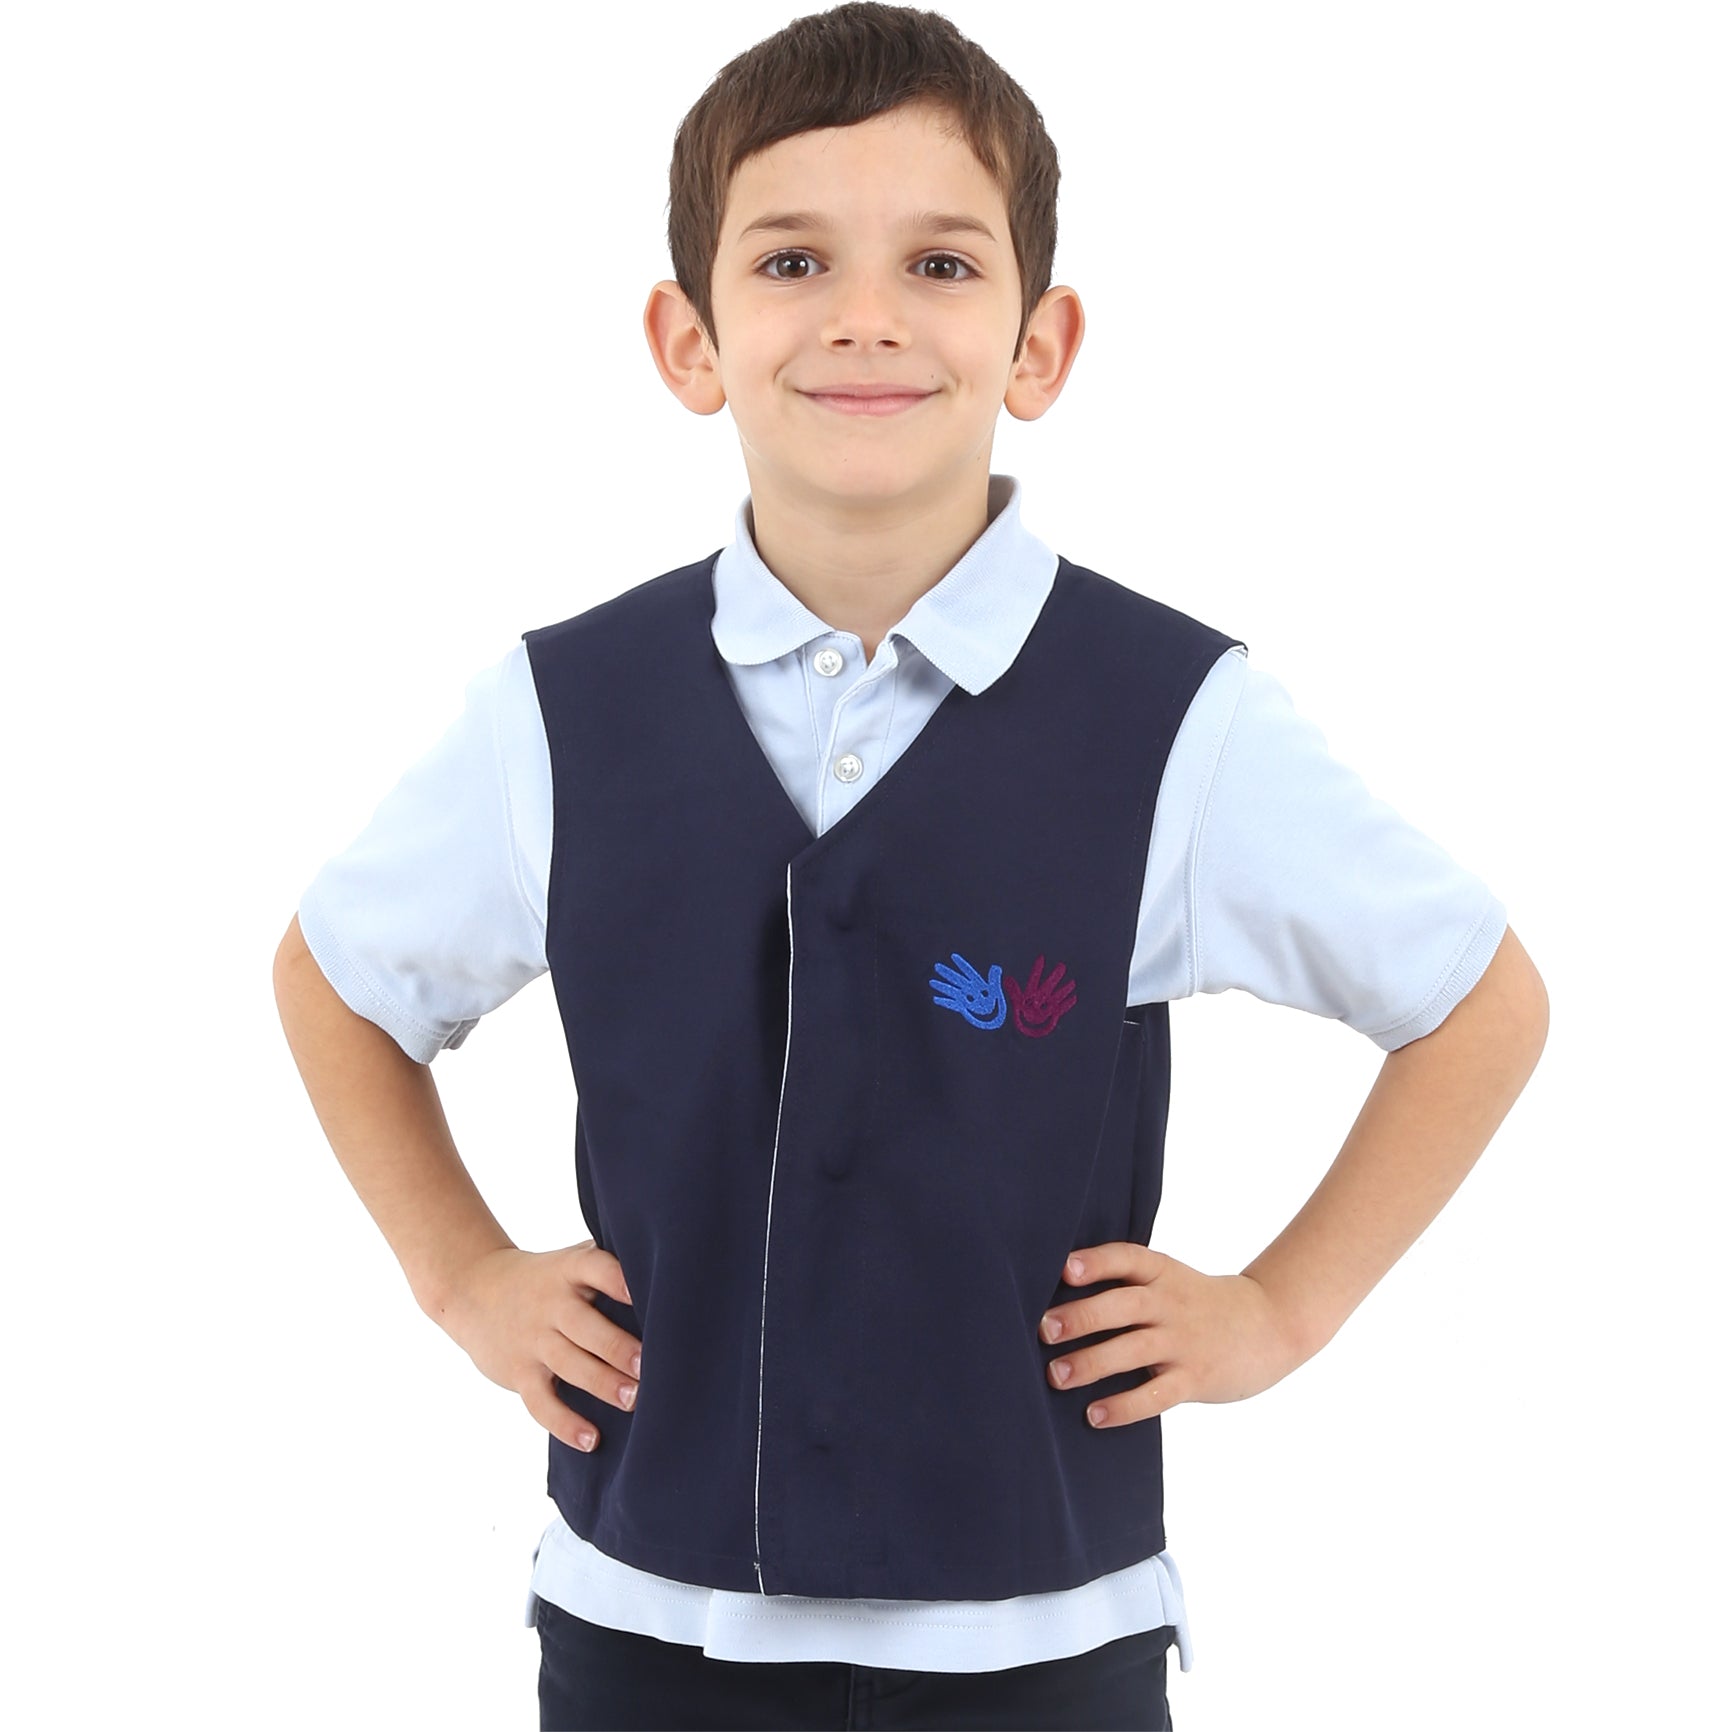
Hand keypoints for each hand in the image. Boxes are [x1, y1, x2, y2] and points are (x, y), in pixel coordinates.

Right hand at [438, 1239, 639, 1453]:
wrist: (474, 1290)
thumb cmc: (545, 1279)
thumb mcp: (570, 1261)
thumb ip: (609, 1265)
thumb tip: (672, 1273)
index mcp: (570, 1270)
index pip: (596, 1269)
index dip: (619, 1280)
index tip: (643, 1295)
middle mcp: (551, 1304)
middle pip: (587, 1327)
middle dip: (618, 1347)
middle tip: (649, 1366)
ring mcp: (533, 1340)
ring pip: (570, 1365)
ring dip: (602, 1384)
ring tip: (632, 1400)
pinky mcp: (519, 1372)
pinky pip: (541, 1403)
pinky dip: (565, 1424)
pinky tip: (592, 1440)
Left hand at [1038, 1244, 1307, 1427]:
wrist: (1268, 1325)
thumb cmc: (1197, 1303)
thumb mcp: (1169, 1280)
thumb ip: (1125, 1285)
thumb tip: (1056, 1296)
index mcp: (1162, 1272)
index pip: (1127, 1258)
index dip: (1097, 1262)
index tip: (1065, 1268)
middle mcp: (1171, 1304)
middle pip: (1124, 1305)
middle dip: (1082, 1317)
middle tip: (1044, 1329)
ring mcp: (1184, 1342)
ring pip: (1134, 1350)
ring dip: (1092, 1363)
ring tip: (1056, 1375)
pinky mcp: (1194, 1378)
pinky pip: (1156, 1395)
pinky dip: (1124, 1406)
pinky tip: (1094, 1414)